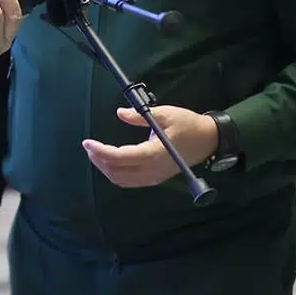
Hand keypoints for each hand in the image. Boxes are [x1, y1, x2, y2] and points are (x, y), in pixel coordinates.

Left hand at [82, 106, 219, 187]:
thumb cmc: (188, 125)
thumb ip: (140, 115)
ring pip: (121, 180)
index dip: (101, 151)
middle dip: (99, 160)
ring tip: (96, 153)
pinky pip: (129, 181)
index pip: (120, 157)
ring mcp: (154, 177)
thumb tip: (120, 113)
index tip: (88, 142)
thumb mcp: (165, 114)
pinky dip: (116, 173)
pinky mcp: (155, 179)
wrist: (208, 140)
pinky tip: (111, 161)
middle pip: (117, 172)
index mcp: (154, 154)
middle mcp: (152, 170)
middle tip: (90, 146)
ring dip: (106, 168)